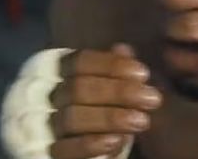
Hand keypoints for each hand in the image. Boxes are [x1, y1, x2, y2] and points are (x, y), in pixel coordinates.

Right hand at [49, 43, 163, 158]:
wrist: (81, 148)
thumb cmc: (96, 111)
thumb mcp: (106, 89)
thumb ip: (112, 71)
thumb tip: (125, 50)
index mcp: (56, 71)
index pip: (79, 61)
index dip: (110, 66)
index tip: (142, 74)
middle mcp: (46, 95)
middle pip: (78, 88)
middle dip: (118, 92)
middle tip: (153, 99)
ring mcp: (45, 125)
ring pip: (71, 118)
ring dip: (109, 118)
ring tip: (142, 121)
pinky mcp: (48, 153)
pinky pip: (64, 149)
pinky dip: (90, 144)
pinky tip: (117, 140)